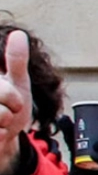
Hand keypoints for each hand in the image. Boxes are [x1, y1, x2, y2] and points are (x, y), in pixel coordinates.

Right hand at [0, 32, 31, 174]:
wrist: (5, 140)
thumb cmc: (10, 109)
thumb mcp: (16, 83)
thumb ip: (15, 61)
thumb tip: (19, 35)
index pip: (4, 90)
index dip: (11, 96)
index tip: (12, 101)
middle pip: (2, 99)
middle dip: (12, 108)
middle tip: (8, 112)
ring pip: (0, 116)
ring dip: (5, 124)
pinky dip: (1, 136)